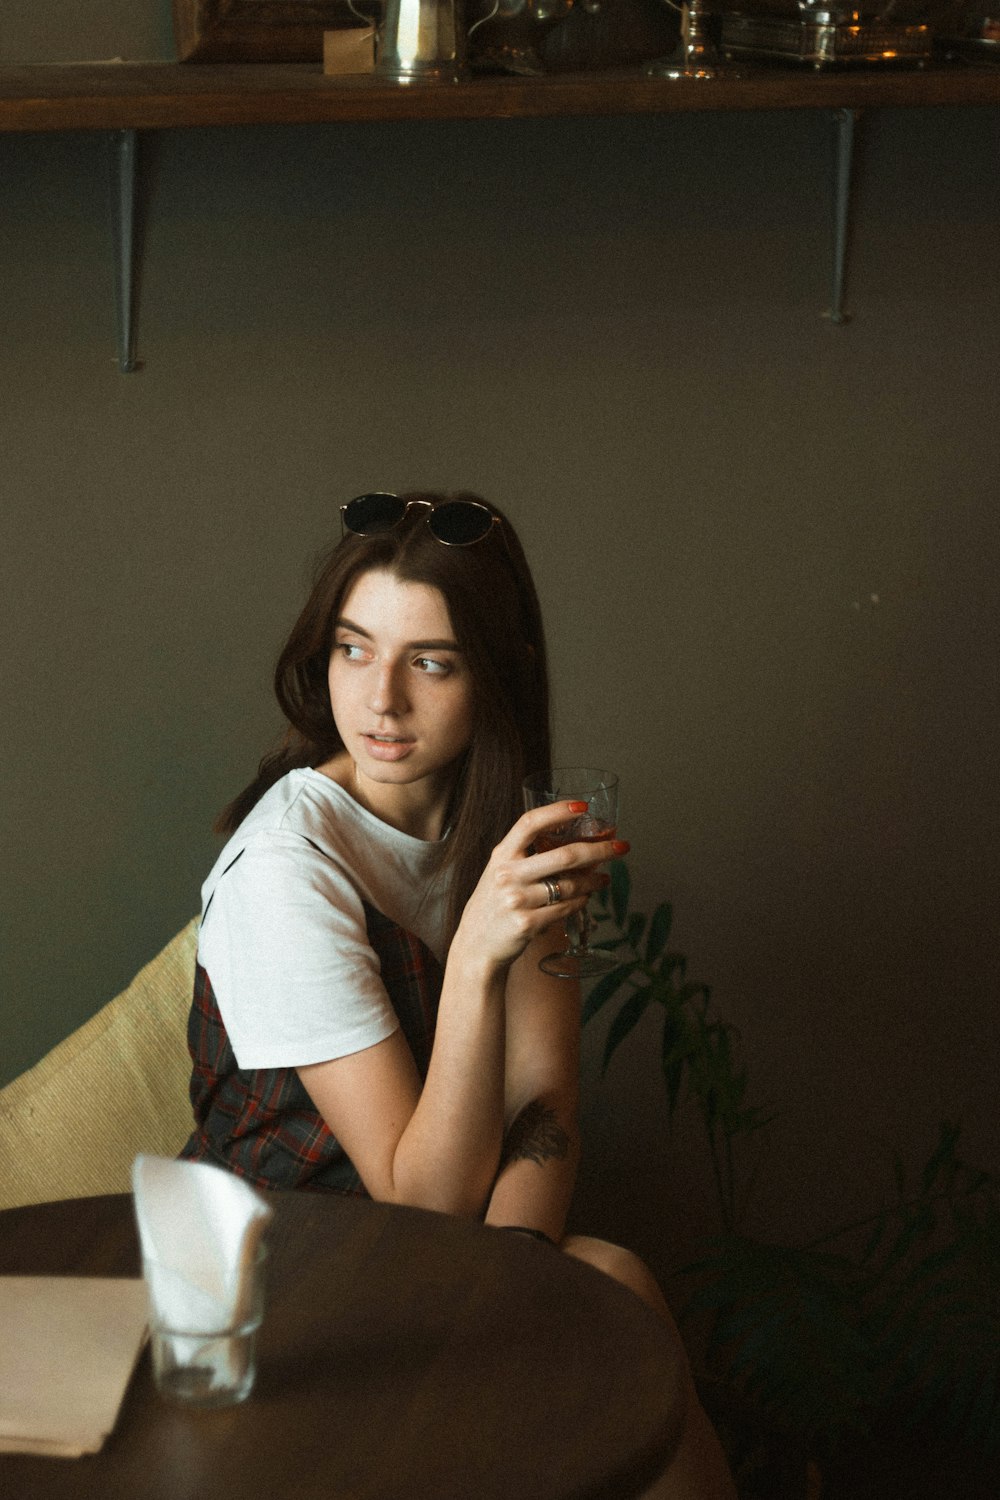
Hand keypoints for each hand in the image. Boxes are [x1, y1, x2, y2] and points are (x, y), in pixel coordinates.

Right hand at [452, 801, 626, 973]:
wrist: (476, 944)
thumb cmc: (495, 903)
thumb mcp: (502, 871)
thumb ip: (528, 856)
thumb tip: (577, 842)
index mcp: (502, 855)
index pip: (530, 823)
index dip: (558, 811)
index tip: (583, 806)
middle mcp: (508, 874)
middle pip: (565, 855)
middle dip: (600, 849)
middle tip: (621, 846)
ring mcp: (517, 900)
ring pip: (571, 885)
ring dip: (594, 880)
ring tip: (603, 879)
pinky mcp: (527, 924)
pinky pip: (567, 908)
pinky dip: (581, 902)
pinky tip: (585, 898)